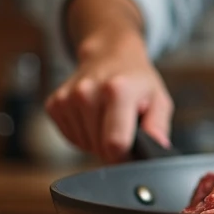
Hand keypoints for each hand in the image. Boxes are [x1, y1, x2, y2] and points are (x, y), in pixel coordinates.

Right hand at [45, 31, 172, 162]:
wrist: (109, 56)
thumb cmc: (136, 81)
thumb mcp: (159, 100)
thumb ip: (158, 126)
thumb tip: (158, 148)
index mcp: (116, 90)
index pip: (115, 144)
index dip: (125, 157)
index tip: (132, 152)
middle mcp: (87, 92)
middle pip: (99, 147)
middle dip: (113, 148)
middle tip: (124, 128)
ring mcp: (67, 98)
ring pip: (84, 145)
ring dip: (98, 142)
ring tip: (108, 120)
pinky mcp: (54, 104)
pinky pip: (70, 138)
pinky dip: (84, 135)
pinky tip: (93, 118)